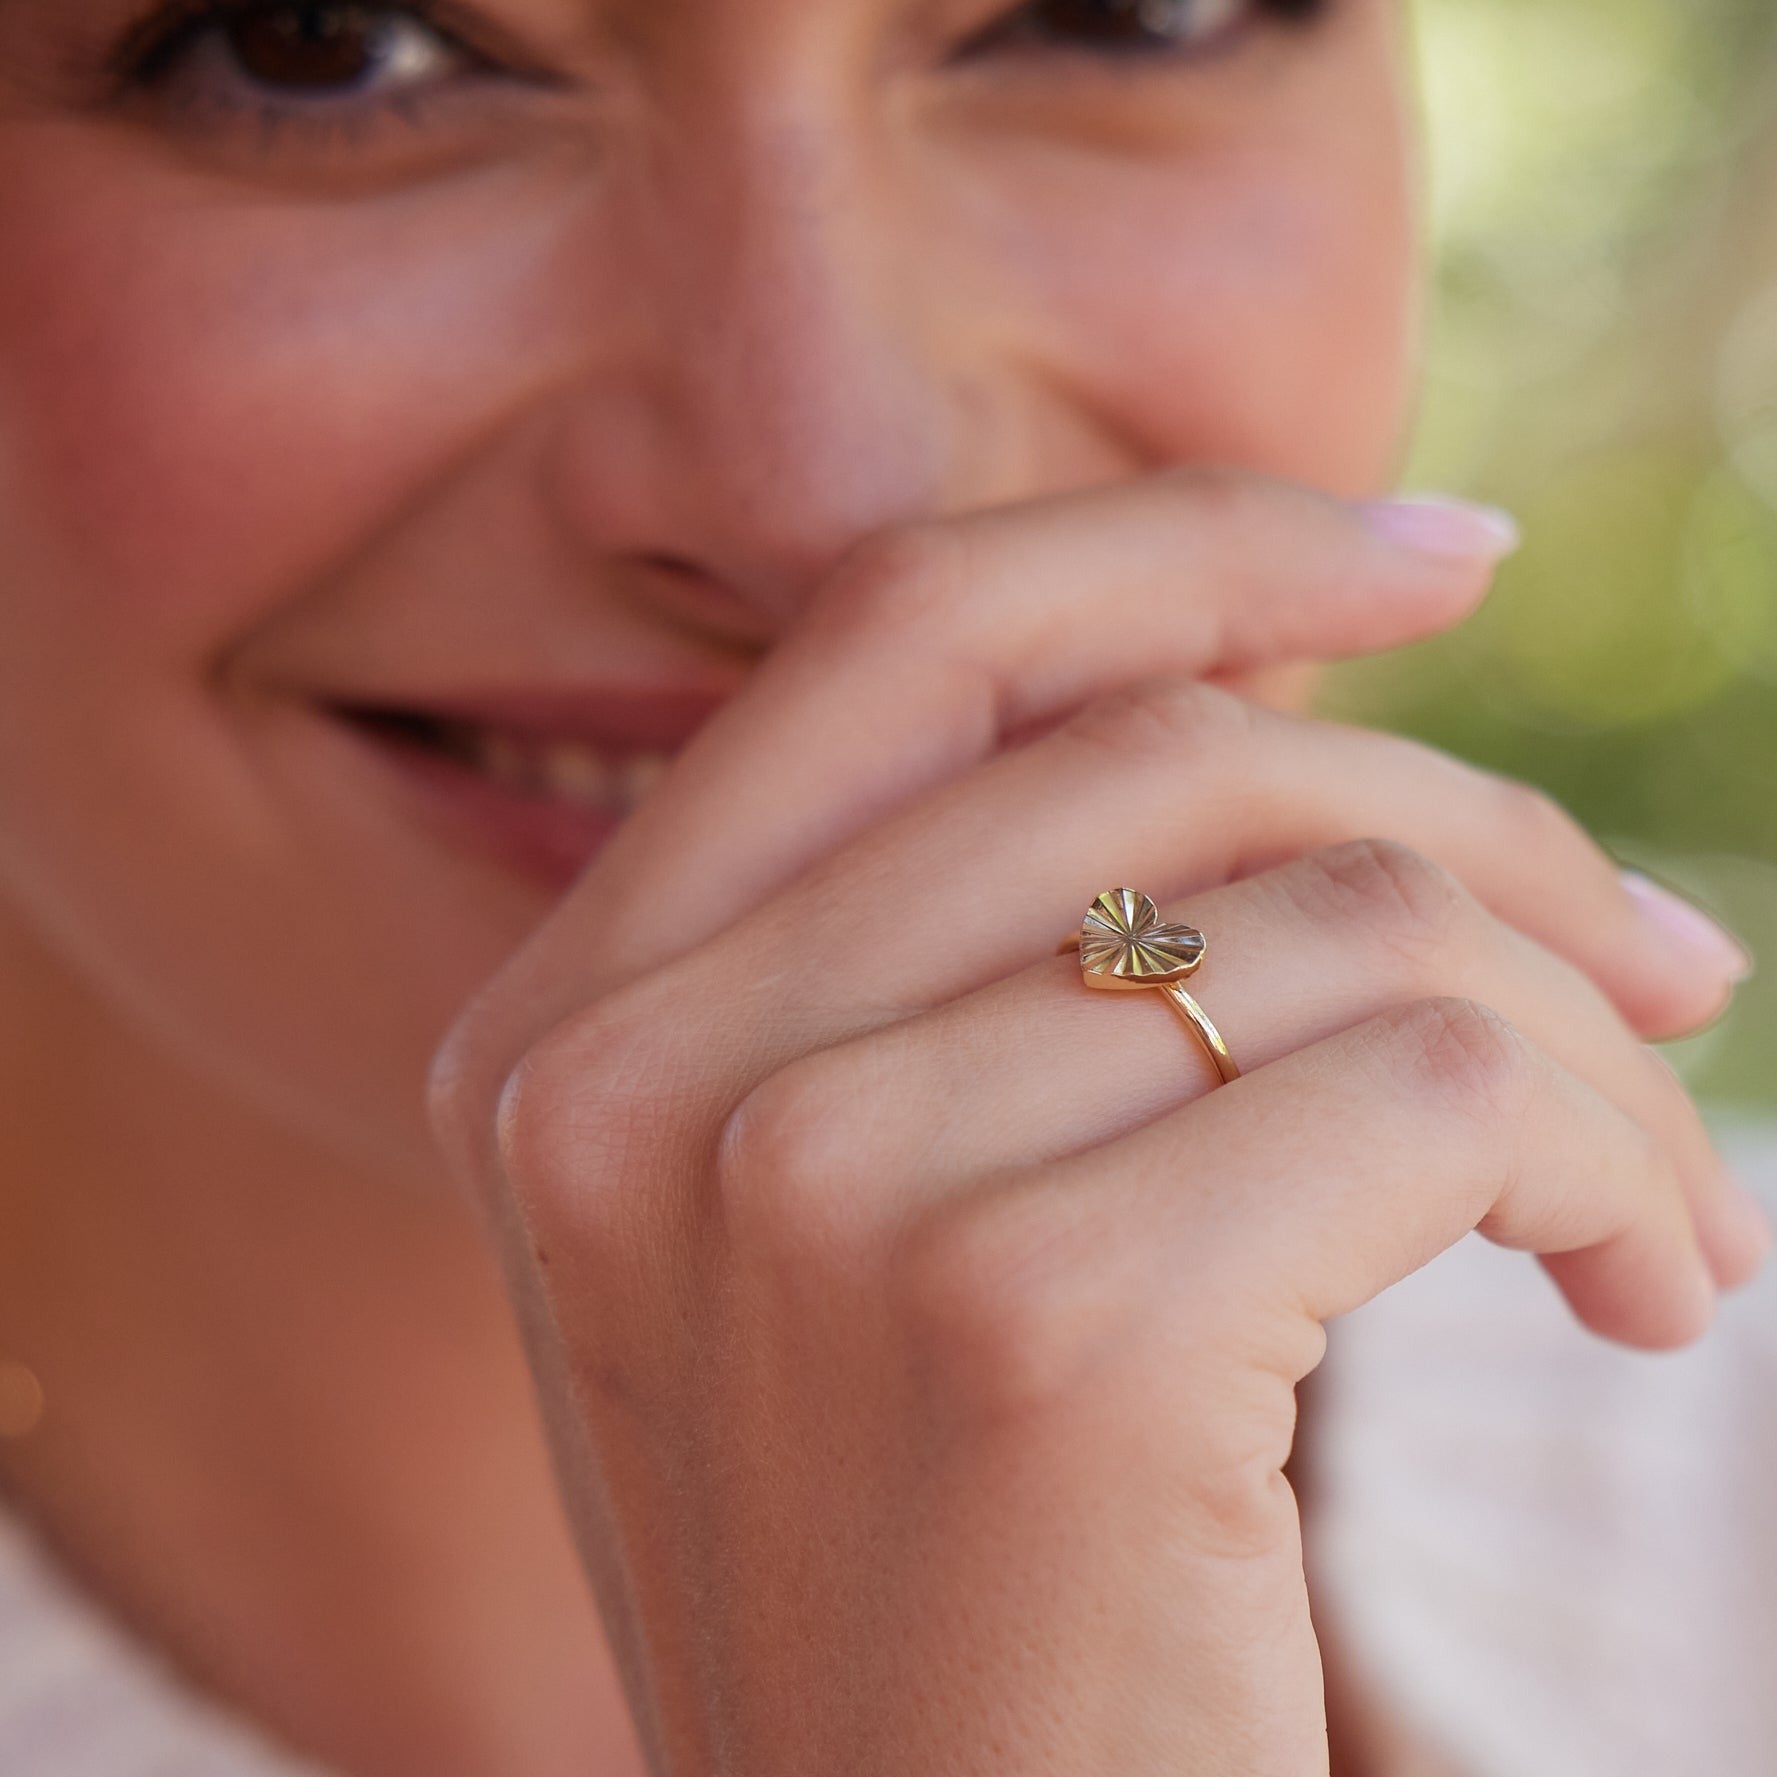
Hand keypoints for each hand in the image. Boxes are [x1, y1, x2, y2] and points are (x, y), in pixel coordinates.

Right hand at [431, 470, 1764, 1774]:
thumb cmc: (943, 1573)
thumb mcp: (866, 1232)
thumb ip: (982, 950)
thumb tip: (1304, 693)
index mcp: (570, 1025)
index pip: (910, 631)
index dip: (1192, 545)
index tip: (1444, 554)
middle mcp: (634, 1076)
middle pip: (1160, 748)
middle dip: (1473, 818)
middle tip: (1656, 957)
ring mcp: (805, 1190)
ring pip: (1340, 905)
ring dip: (1574, 1030)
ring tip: (1642, 1191)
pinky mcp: (1027, 1331)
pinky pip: (1436, 1081)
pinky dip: (1606, 1159)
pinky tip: (1635, 1287)